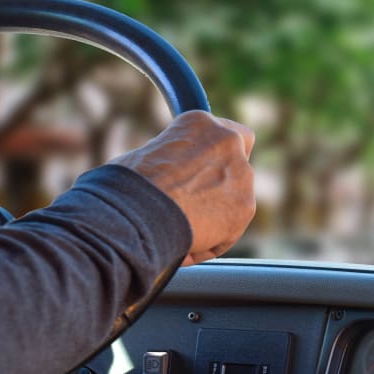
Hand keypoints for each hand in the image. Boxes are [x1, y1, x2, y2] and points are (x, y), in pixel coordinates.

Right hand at [111, 110, 255, 264]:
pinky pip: (229, 230)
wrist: (137, 213)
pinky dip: (210, 243)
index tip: (200, 171)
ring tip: (179, 234)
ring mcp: (241, 175)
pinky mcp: (245, 208)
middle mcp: (229, 142)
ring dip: (214, 217)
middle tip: (196, 204)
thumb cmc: (128, 187)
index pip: (222, 133)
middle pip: (237, 165)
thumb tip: (165, 179)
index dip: (212, 156)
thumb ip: (170, 163)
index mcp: (201, 123)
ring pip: (235, 200)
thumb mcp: (145, 159)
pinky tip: (184, 250)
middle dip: (221, 186)